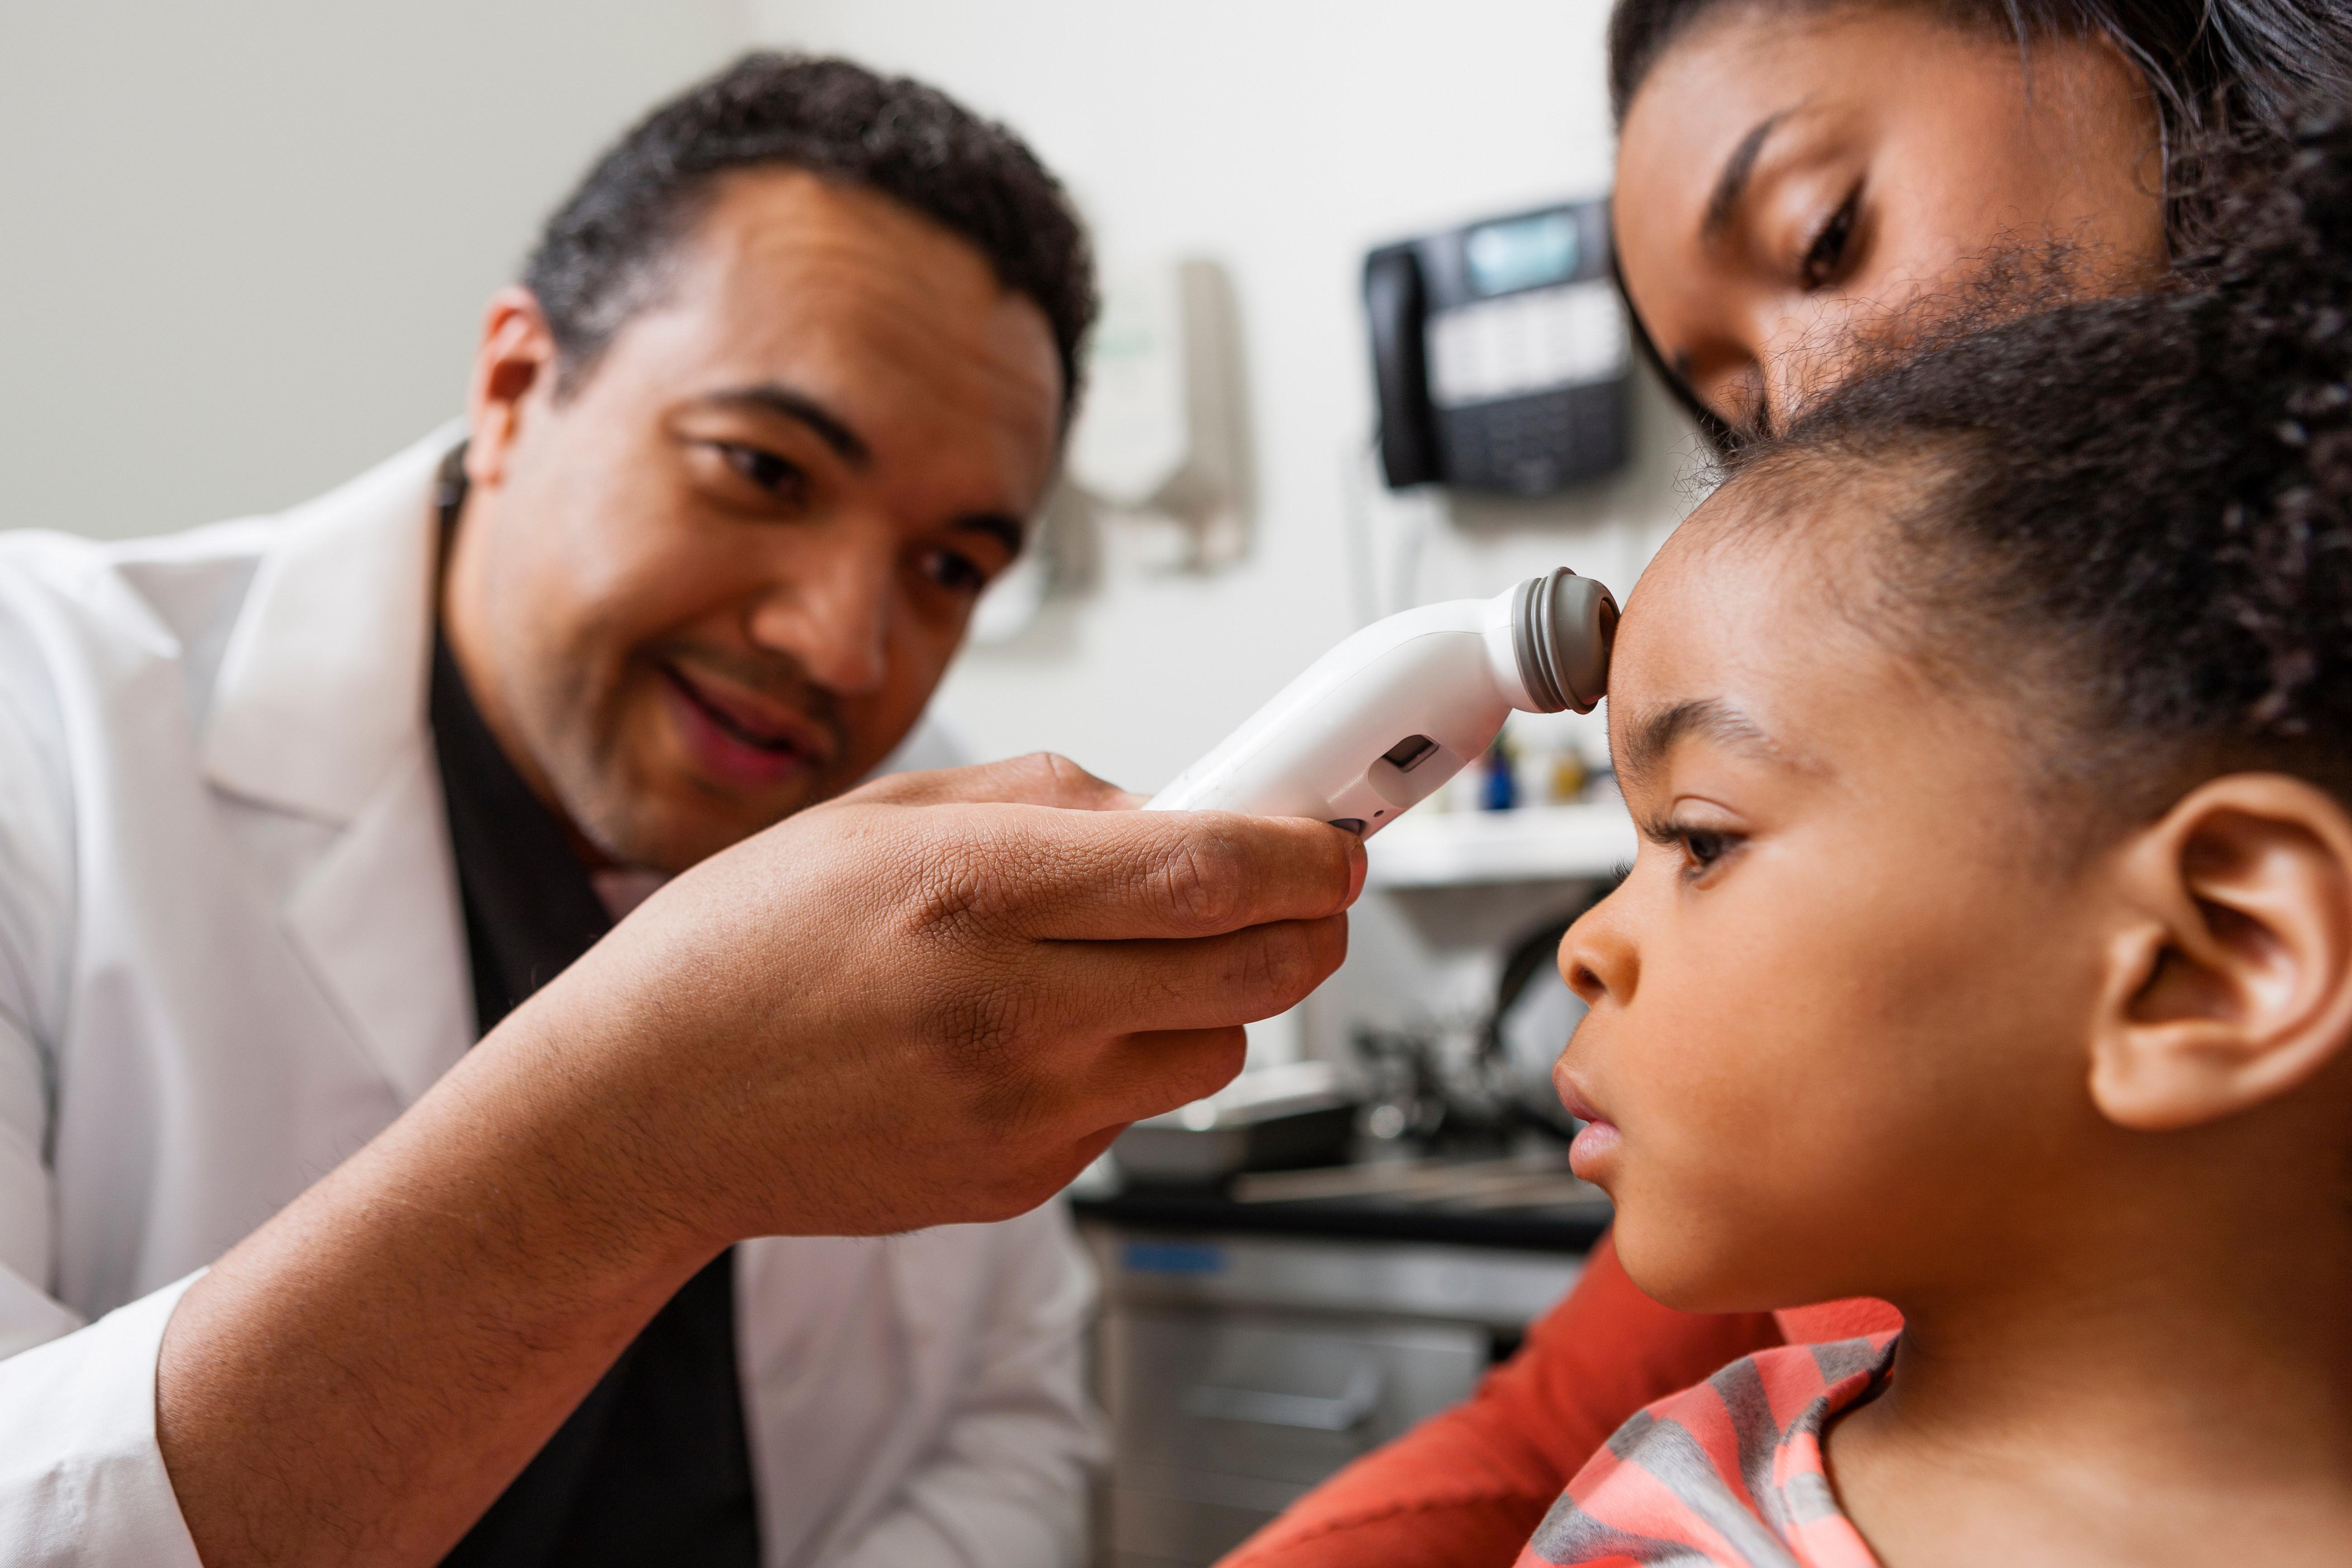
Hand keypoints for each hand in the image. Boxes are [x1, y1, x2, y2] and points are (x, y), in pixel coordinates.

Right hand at [473, 751, 1363, 1239]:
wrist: (639, 1113)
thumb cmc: (736, 952)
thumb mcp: (874, 814)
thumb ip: (1041, 795)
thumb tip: (1168, 801)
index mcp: (974, 892)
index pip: (1214, 868)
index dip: (1308, 848)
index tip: (1334, 832)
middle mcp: (1011, 1010)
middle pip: (1257, 968)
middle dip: (1308, 919)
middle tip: (1296, 884)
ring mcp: (1022, 1112)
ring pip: (1218, 1048)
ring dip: (1220, 991)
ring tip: (1138, 954)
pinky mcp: (1019, 1181)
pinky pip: (1137, 1109)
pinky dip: (1129, 1057)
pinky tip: (1045, 1028)